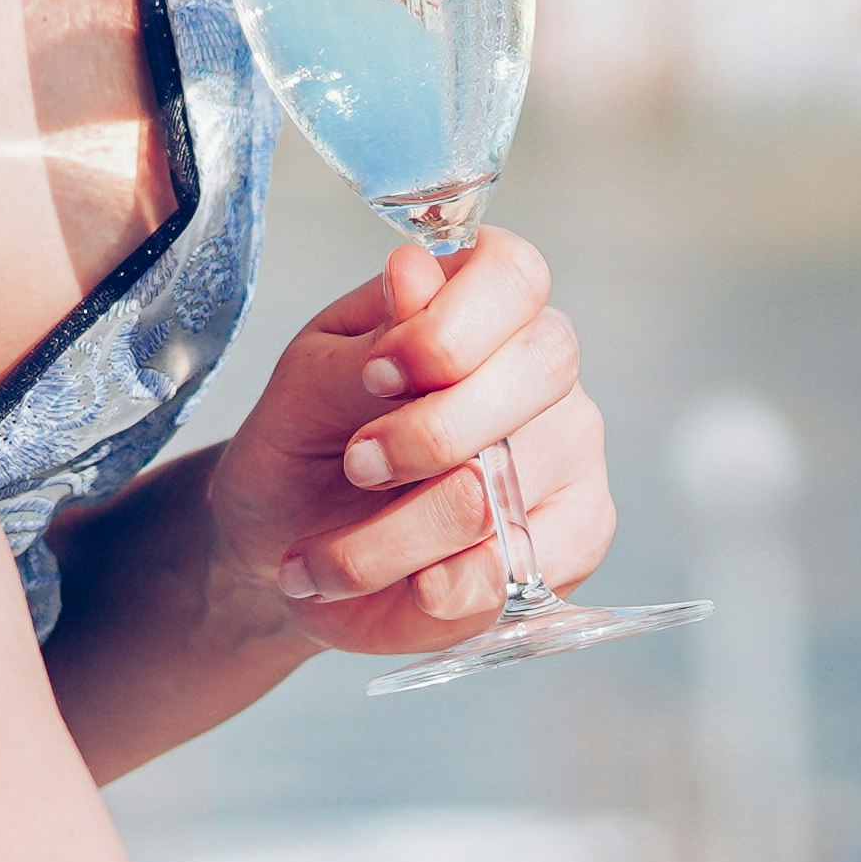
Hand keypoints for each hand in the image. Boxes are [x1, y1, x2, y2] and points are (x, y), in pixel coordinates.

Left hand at [217, 228, 612, 660]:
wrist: (284, 550)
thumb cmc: (303, 448)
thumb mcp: (306, 386)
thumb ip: (369, 340)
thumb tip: (411, 270)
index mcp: (480, 303)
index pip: (514, 275)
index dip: (450, 327)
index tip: (377, 376)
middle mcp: (541, 367)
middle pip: (539, 370)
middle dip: (430, 434)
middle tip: (355, 467)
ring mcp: (571, 452)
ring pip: (503, 491)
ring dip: (391, 540)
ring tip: (324, 559)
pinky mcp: (576, 538)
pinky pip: (516, 569)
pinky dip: (435, 591)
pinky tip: (397, 586)